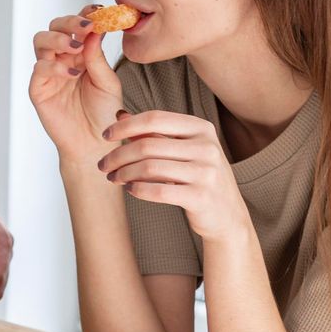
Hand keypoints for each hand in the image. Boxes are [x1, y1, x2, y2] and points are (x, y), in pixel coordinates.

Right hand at [28, 7, 124, 160]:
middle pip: (55, 27)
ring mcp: (48, 73)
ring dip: (58, 39)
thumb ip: (98, 57)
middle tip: (85, 26)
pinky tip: (72, 73)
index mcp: (81, 53)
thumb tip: (94, 29)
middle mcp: (62, 58)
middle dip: (69, 22)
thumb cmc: (104, 114)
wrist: (95, 143)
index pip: (78, 26)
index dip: (85, 14)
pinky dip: (55, 67)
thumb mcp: (108, 82)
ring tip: (76, 48)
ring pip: (41, 41)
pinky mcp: (38, 89)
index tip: (98, 10)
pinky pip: (39, 69)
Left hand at [98, 111, 250, 241]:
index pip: (154, 118)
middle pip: (147, 145)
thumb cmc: (199, 177)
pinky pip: (158, 190)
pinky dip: (138, 189)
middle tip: (103, 165)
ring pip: (149, 168)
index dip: (125, 126)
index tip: (105, 135)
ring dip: (123, 173)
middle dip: (118, 155)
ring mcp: (207, 172)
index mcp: (201, 128)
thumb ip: (153, 132)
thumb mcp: (182, 150)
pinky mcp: (202, 197)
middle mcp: (207, 147)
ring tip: (113, 178)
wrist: (227, 216)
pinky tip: (130, 189)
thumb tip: (119, 114)